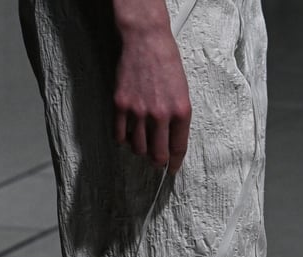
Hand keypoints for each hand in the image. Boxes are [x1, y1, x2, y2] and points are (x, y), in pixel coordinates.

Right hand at [113, 26, 191, 175]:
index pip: (178, 148)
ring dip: (140, 150)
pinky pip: (120, 136)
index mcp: (180, 111)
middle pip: (157, 156)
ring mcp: (139, 111)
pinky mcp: (121, 105)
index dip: (175, 163)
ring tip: (142, 142)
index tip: (172, 169)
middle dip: (157, 162)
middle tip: (156, 161)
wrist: (146, 40)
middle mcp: (160, 114)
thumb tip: (171, 142)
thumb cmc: (166, 62)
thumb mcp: (182, 91)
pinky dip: (124, 140)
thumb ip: (177, 118)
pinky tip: (128, 134)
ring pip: (138, 148)